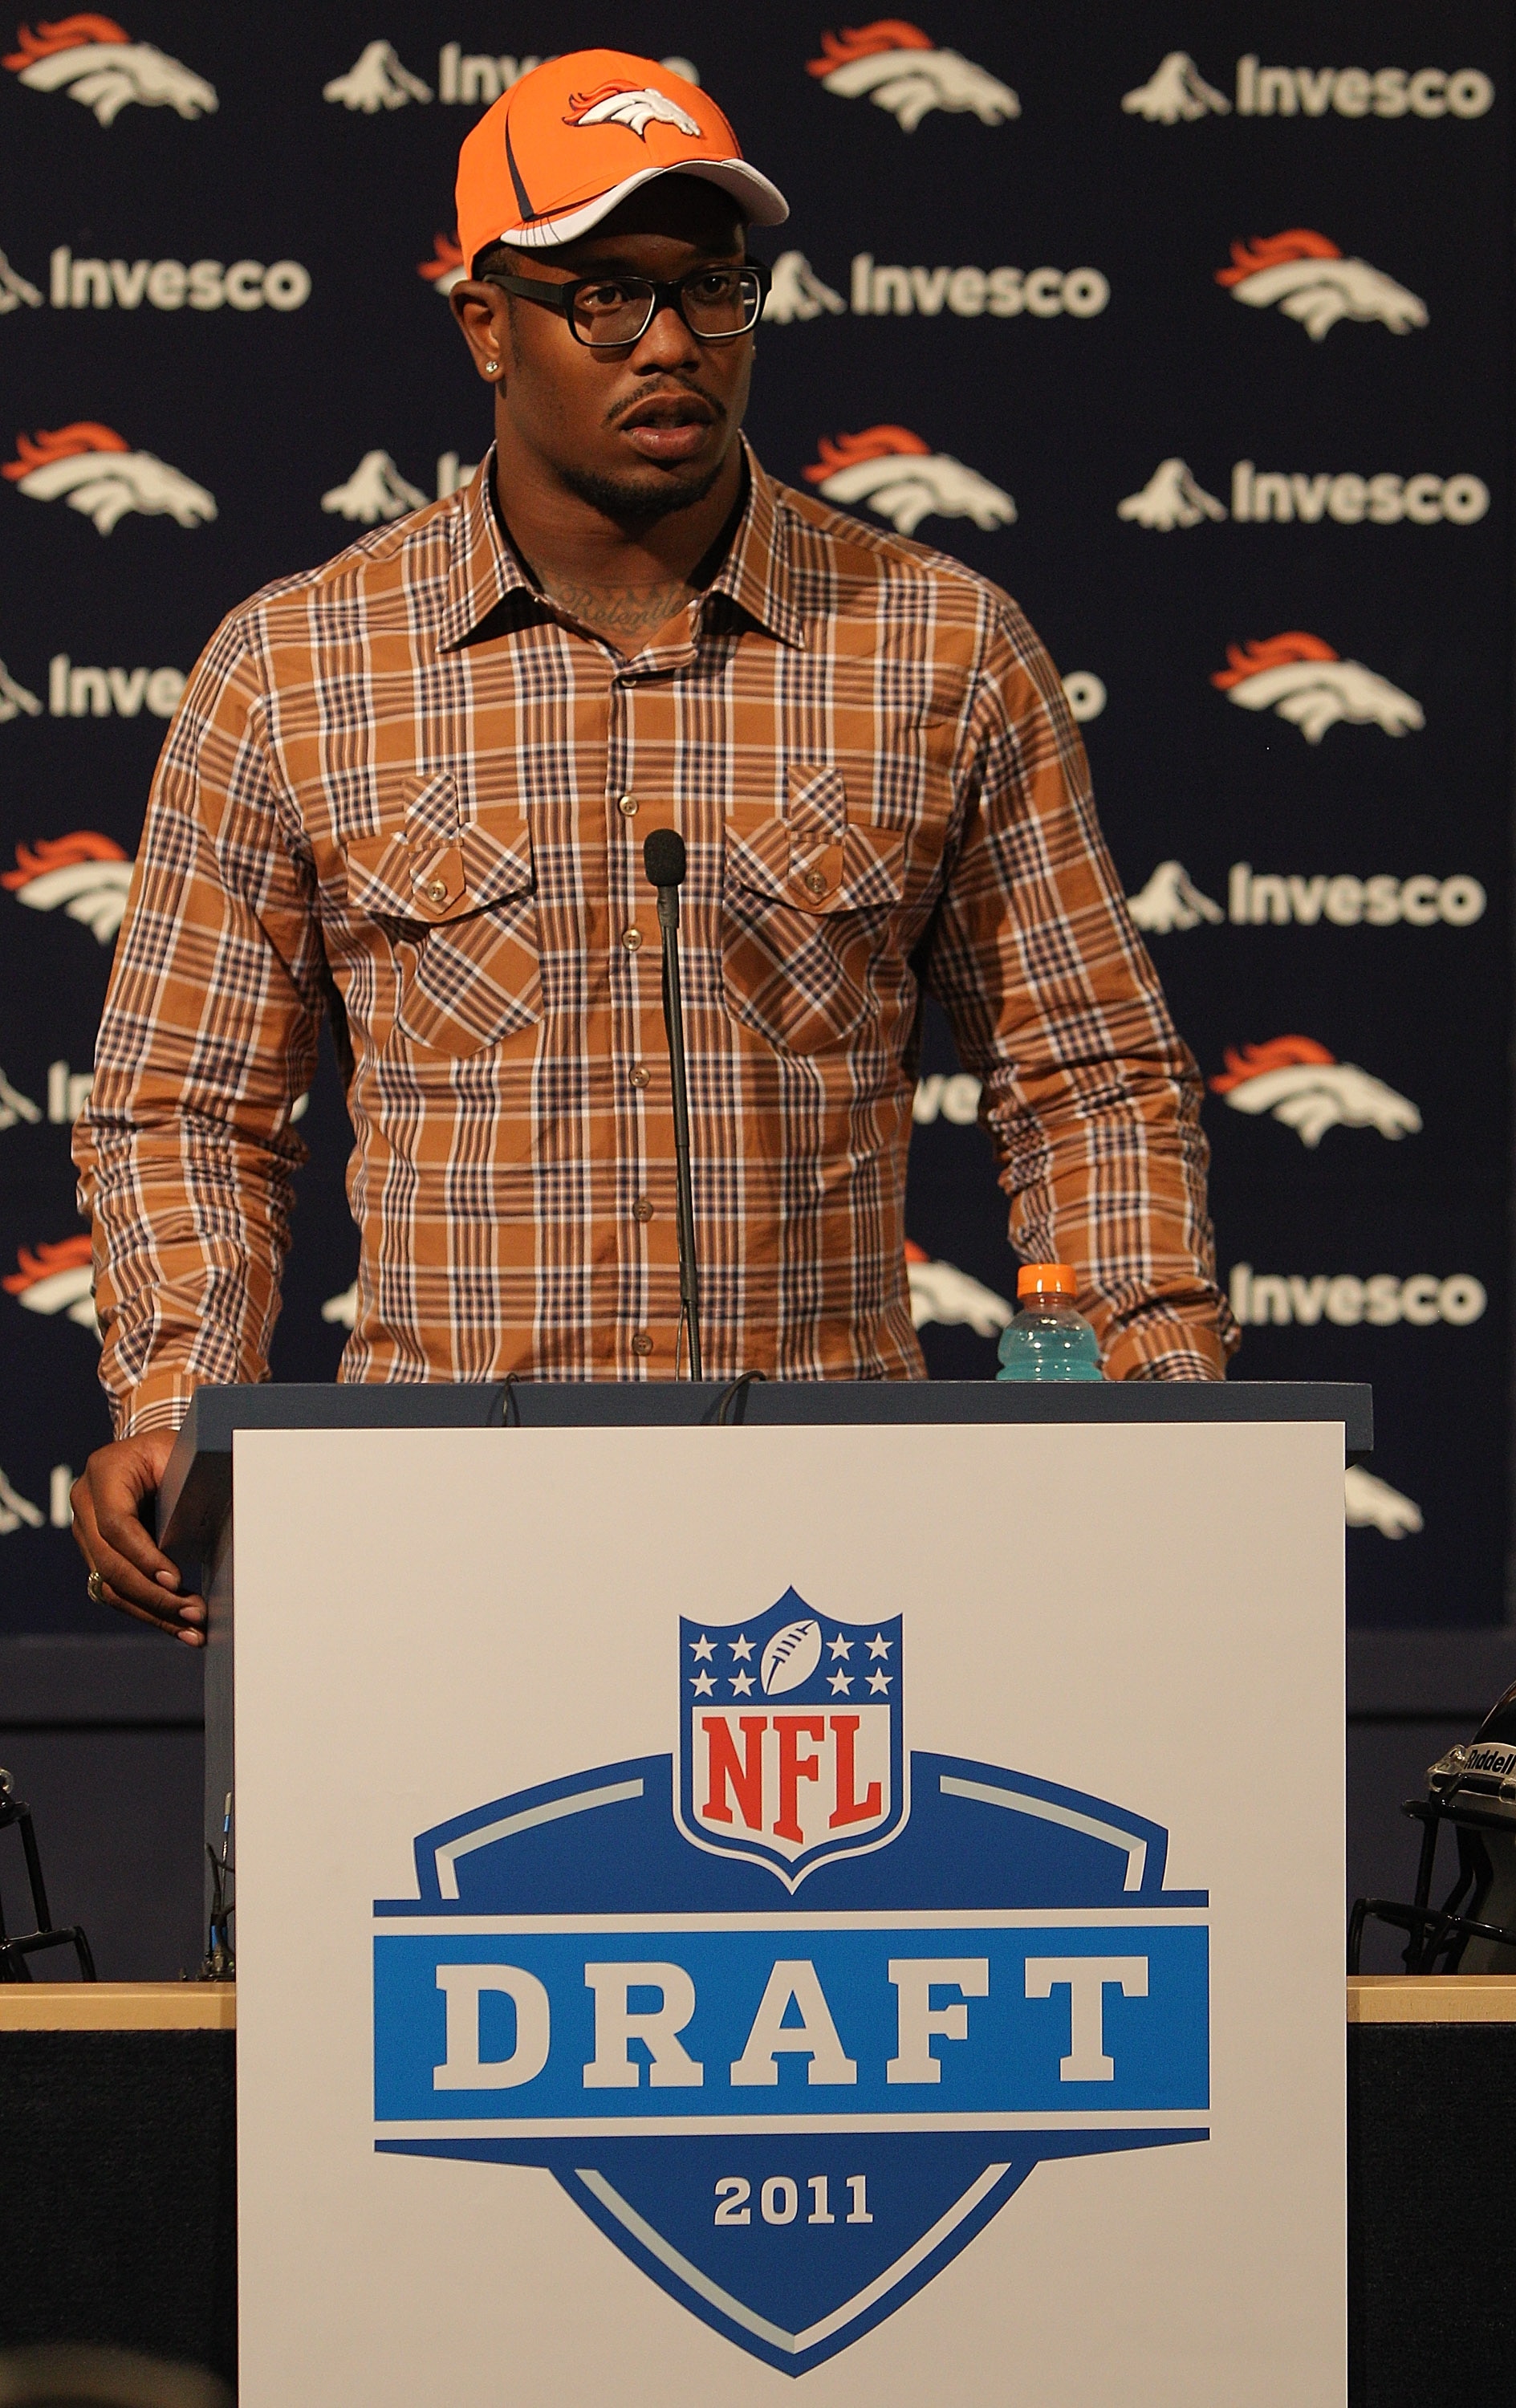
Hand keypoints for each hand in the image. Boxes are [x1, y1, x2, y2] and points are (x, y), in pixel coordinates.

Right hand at [71, 1431, 205, 1645]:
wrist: (153, 1454)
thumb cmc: (176, 1451)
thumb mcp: (182, 1454)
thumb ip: (190, 1481)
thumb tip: (232, 1511)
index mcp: (104, 1472)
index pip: (115, 1524)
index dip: (144, 1556)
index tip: (176, 1580)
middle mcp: (85, 1503)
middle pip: (109, 1562)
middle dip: (151, 1594)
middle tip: (193, 1612)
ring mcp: (86, 1532)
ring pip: (110, 1585)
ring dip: (153, 1612)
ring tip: (192, 1631)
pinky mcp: (96, 1556)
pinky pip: (117, 1592)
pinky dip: (149, 1612)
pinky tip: (179, 1628)